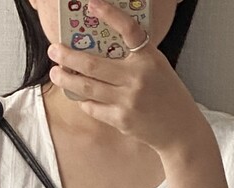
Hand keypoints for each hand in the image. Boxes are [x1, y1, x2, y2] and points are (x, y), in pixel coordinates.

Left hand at [46, 0, 207, 157]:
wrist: (179, 129)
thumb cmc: (167, 95)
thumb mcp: (157, 67)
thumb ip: (134, 57)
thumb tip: (100, 48)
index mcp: (148, 58)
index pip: (128, 29)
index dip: (109, 14)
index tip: (92, 5)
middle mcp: (137, 78)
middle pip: (92, 64)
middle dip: (67, 56)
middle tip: (54, 50)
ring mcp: (128, 100)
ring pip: (87, 87)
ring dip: (66, 79)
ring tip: (55, 73)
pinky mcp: (121, 120)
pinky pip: (93, 107)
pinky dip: (83, 101)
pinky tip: (79, 95)